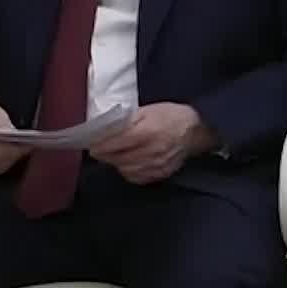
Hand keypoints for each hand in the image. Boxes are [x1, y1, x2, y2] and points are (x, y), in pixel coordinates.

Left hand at [89, 103, 218, 183]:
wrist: (196, 131)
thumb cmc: (171, 116)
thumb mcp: (147, 110)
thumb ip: (126, 120)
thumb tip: (104, 128)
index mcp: (148, 131)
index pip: (115, 143)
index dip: (100, 144)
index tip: (90, 143)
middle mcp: (153, 151)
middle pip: (118, 158)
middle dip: (105, 153)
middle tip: (97, 148)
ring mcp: (157, 165)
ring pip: (125, 169)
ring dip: (115, 162)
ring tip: (112, 154)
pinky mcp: (161, 174)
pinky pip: (136, 177)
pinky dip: (128, 170)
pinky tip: (127, 162)